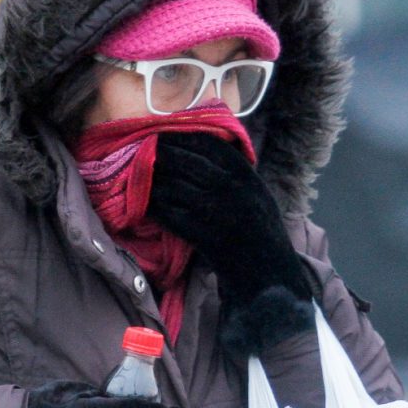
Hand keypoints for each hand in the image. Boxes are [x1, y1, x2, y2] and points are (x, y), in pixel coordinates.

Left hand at [149, 133, 313, 353]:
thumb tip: (202, 144)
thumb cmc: (261, 231)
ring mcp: (218, 214)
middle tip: (144, 150)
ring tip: (139, 174)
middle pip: (189, 163)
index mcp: (248, 177)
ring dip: (153, 180)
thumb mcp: (258, 193)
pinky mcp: (204, 237)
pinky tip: (145, 202)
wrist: (268, 274)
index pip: (211, 145)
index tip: (165, 132)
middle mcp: (234, 191)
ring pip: (176, 188)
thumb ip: (236, 170)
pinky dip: (155, 207)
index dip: (184, 136)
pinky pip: (171, 216)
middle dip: (162, 154)